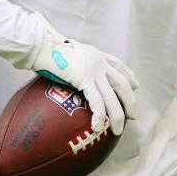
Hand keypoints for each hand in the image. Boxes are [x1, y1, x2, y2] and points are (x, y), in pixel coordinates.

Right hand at [25, 16, 138, 135]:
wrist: (41, 45)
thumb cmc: (46, 51)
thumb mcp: (66, 53)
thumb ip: (74, 63)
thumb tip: (68, 73)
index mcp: (96, 54)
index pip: (118, 65)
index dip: (129, 76)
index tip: (136, 86)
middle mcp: (98, 61)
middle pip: (121, 83)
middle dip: (130, 100)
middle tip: (133, 115)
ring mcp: (93, 70)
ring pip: (112, 96)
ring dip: (118, 115)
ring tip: (118, 130)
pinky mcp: (84, 79)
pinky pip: (96, 101)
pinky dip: (99, 115)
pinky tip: (98, 127)